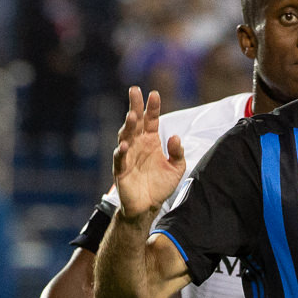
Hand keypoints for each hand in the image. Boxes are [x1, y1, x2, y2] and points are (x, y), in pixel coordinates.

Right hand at [111, 86, 187, 218]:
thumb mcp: (176, 168)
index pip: (151, 120)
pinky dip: (121, 152)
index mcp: (151, 141)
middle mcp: (138, 144)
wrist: (148, 206)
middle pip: (136, 122)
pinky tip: (124, 145)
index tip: (154, 94)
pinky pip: (120, 159)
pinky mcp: (121, 169)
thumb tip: (175, 137)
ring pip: (126, 136)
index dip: (152, 107)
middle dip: (135, 106)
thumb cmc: (160, 185)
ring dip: (128, 126)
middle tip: (134, 90)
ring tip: (132, 115)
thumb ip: (178, 153)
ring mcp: (128, 155)